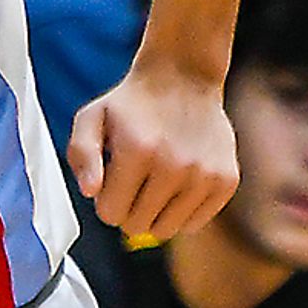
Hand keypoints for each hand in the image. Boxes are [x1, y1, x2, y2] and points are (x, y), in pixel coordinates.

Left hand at [69, 63, 237, 240]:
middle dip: (129, 208)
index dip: (107, 200)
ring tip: (156, 180)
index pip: (111, 214)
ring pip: (165, 230)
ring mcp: (205, 175)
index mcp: (137, 151)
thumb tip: (91, 192)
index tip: (114, 180)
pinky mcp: (226, 181)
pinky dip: (182, 210)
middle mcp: (174, 166)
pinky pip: (193, 224)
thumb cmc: (132, 105)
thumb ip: (81, 154)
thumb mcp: (92, 118)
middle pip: (137, 226)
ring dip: (155, 212)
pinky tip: (179, 182)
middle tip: (135, 179)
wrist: (184, 77)